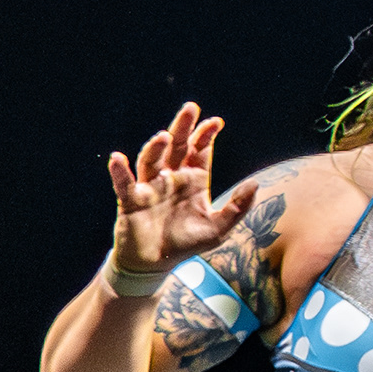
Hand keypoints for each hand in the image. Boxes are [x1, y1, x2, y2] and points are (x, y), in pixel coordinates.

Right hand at [105, 103, 261, 276]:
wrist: (157, 263)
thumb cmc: (187, 243)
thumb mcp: (219, 229)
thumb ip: (238, 207)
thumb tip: (255, 183)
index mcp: (193, 180)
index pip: (199, 151)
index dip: (206, 136)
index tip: (215, 121)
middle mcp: (171, 178)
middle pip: (176, 147)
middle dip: (182, 127)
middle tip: (190, 108)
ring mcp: (150, 187)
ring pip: (151, 160)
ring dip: (156, 147)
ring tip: (164, 136)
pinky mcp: (132, 200)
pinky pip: (124, 183)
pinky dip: (120, 171)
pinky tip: (117, 158)